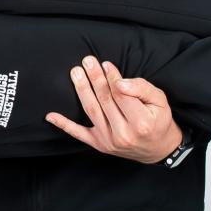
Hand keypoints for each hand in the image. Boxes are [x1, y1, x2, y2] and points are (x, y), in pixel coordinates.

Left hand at [45, 56, 182, 162]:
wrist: (158, 149)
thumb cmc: (159, 121)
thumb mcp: (160, 101)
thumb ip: (142, 89)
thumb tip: (120, 81)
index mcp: (141, 122)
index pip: (121, 95)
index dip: (112, 78)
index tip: (105, 64)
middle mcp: (123, 133)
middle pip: (104, 100)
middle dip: (94, 78)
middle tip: (87, 61)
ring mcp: (109, 140)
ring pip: (92, 110)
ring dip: (81, 89)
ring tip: (76, 72)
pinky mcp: (99, 144)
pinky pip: (79, 134)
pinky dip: (64, 125)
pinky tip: (50, 116)